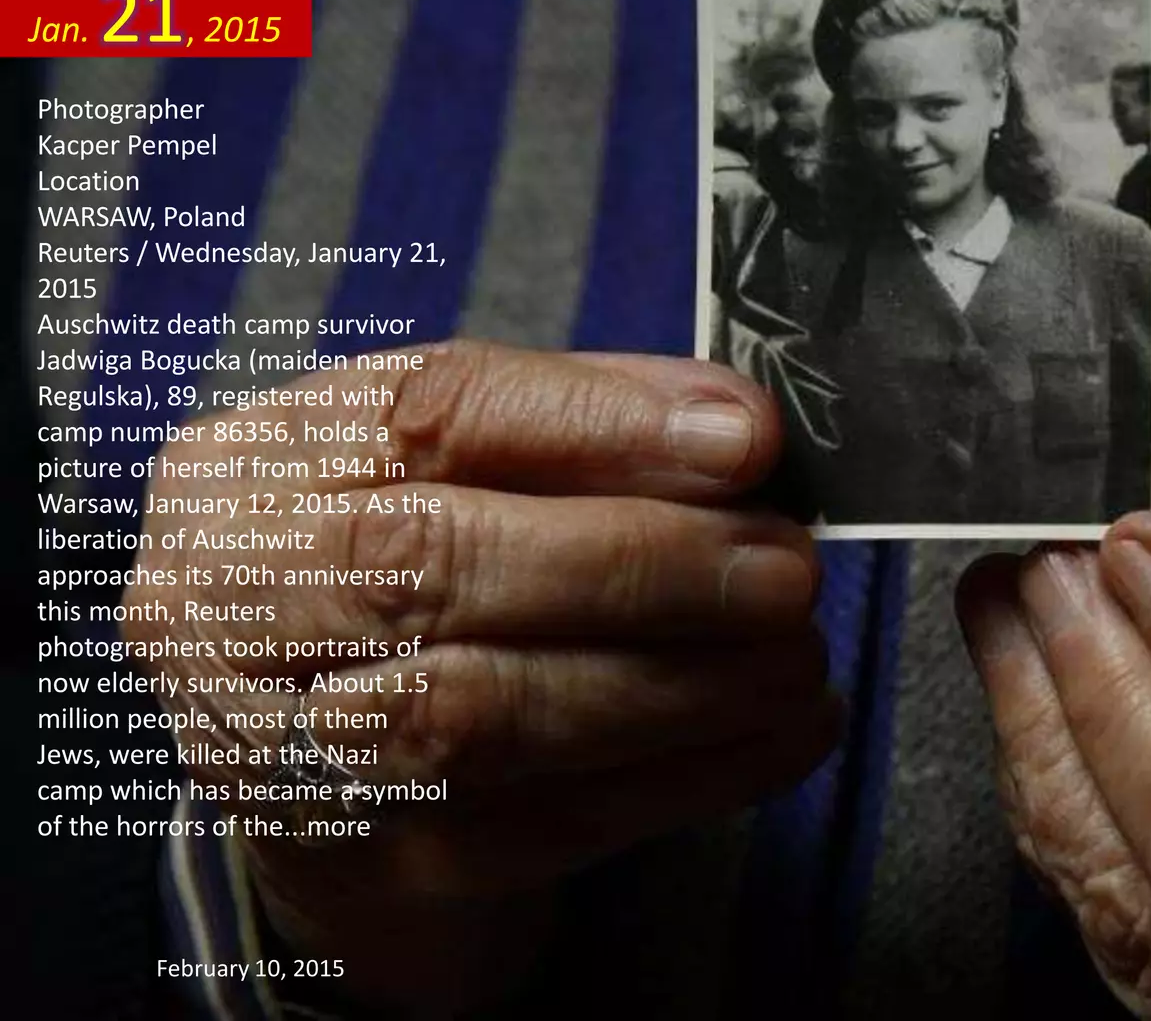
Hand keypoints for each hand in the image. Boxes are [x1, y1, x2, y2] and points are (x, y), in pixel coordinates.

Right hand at [128, 341, 840, 1013]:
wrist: (317, 750)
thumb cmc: (413, 565)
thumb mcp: (459, 466)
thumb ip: (586, 425)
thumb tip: (737, 429)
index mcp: (249, 471)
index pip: (426, 414)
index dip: (598, 425)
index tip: (743, 442)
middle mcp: (228, 605)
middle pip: (434, 564)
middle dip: (639, 564)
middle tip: (784, 568)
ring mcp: (280, 751)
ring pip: (482, 711)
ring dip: (672, 684)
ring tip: (795, 657)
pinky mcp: (373, 863)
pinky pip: (543, 825)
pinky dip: (686, 777)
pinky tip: (780, 734)